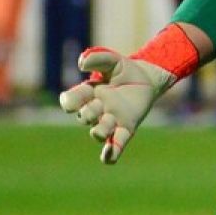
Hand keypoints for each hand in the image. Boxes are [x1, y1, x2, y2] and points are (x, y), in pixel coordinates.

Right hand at [58, 47, 175, 163]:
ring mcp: (111, 120)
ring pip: (99, 132)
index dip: (70, 102)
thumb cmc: (124, 69)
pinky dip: (111, 154)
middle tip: (98, 105)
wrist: (146, 78)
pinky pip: (116, 145)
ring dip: (98, 133)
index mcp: (89, 92)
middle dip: (88, 114)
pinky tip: (108, 157)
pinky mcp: (126, 128)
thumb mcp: (112, 59)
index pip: (74, 99)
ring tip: (100, 132)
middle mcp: (97, 109)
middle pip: (86, 116)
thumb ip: (98, 57)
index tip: (69, 103)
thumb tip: (81, 63)